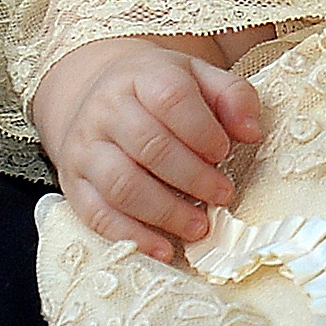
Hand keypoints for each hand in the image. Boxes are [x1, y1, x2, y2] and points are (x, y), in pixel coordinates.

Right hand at [27, 37, 264, 263]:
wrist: (97, 96)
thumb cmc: (158, 92)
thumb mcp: (198, 77)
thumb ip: (233, 96)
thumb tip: (251, 132)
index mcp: (141, 76)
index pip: (171, 98)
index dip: (202, 130)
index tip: (225, 151)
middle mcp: (106, 110)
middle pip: (149, 146)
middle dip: (192, 176)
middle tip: (223, 194)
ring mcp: (85, 148)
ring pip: (122, 185)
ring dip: (166, 212)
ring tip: (200, 227)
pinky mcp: (74, 184)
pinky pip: (97, 215)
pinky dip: (132, 236)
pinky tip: (164, 249)